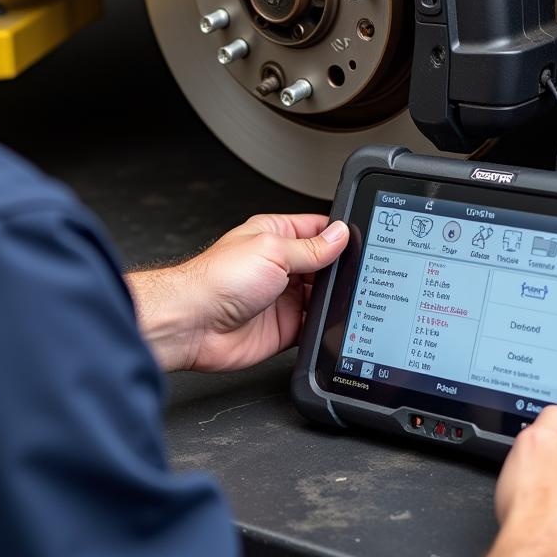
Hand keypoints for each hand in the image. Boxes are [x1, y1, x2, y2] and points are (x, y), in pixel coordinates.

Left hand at [125, 214, 348, 372]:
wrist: (193, 324)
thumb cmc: (217, 280)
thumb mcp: (272, 250)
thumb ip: (310, 247)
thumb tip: (340, 234)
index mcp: (275, 236)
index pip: (317, 229)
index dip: (339, 233)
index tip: (362, 238)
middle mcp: (280, 265)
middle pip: (325, 265)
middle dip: (341, 269)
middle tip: (361, 273)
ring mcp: (283, 297)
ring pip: (323, 296)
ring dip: (334, 298)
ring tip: (350, 296)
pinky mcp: (285, 327)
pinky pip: (315, 326)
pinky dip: (326, 326)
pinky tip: (334, 322)